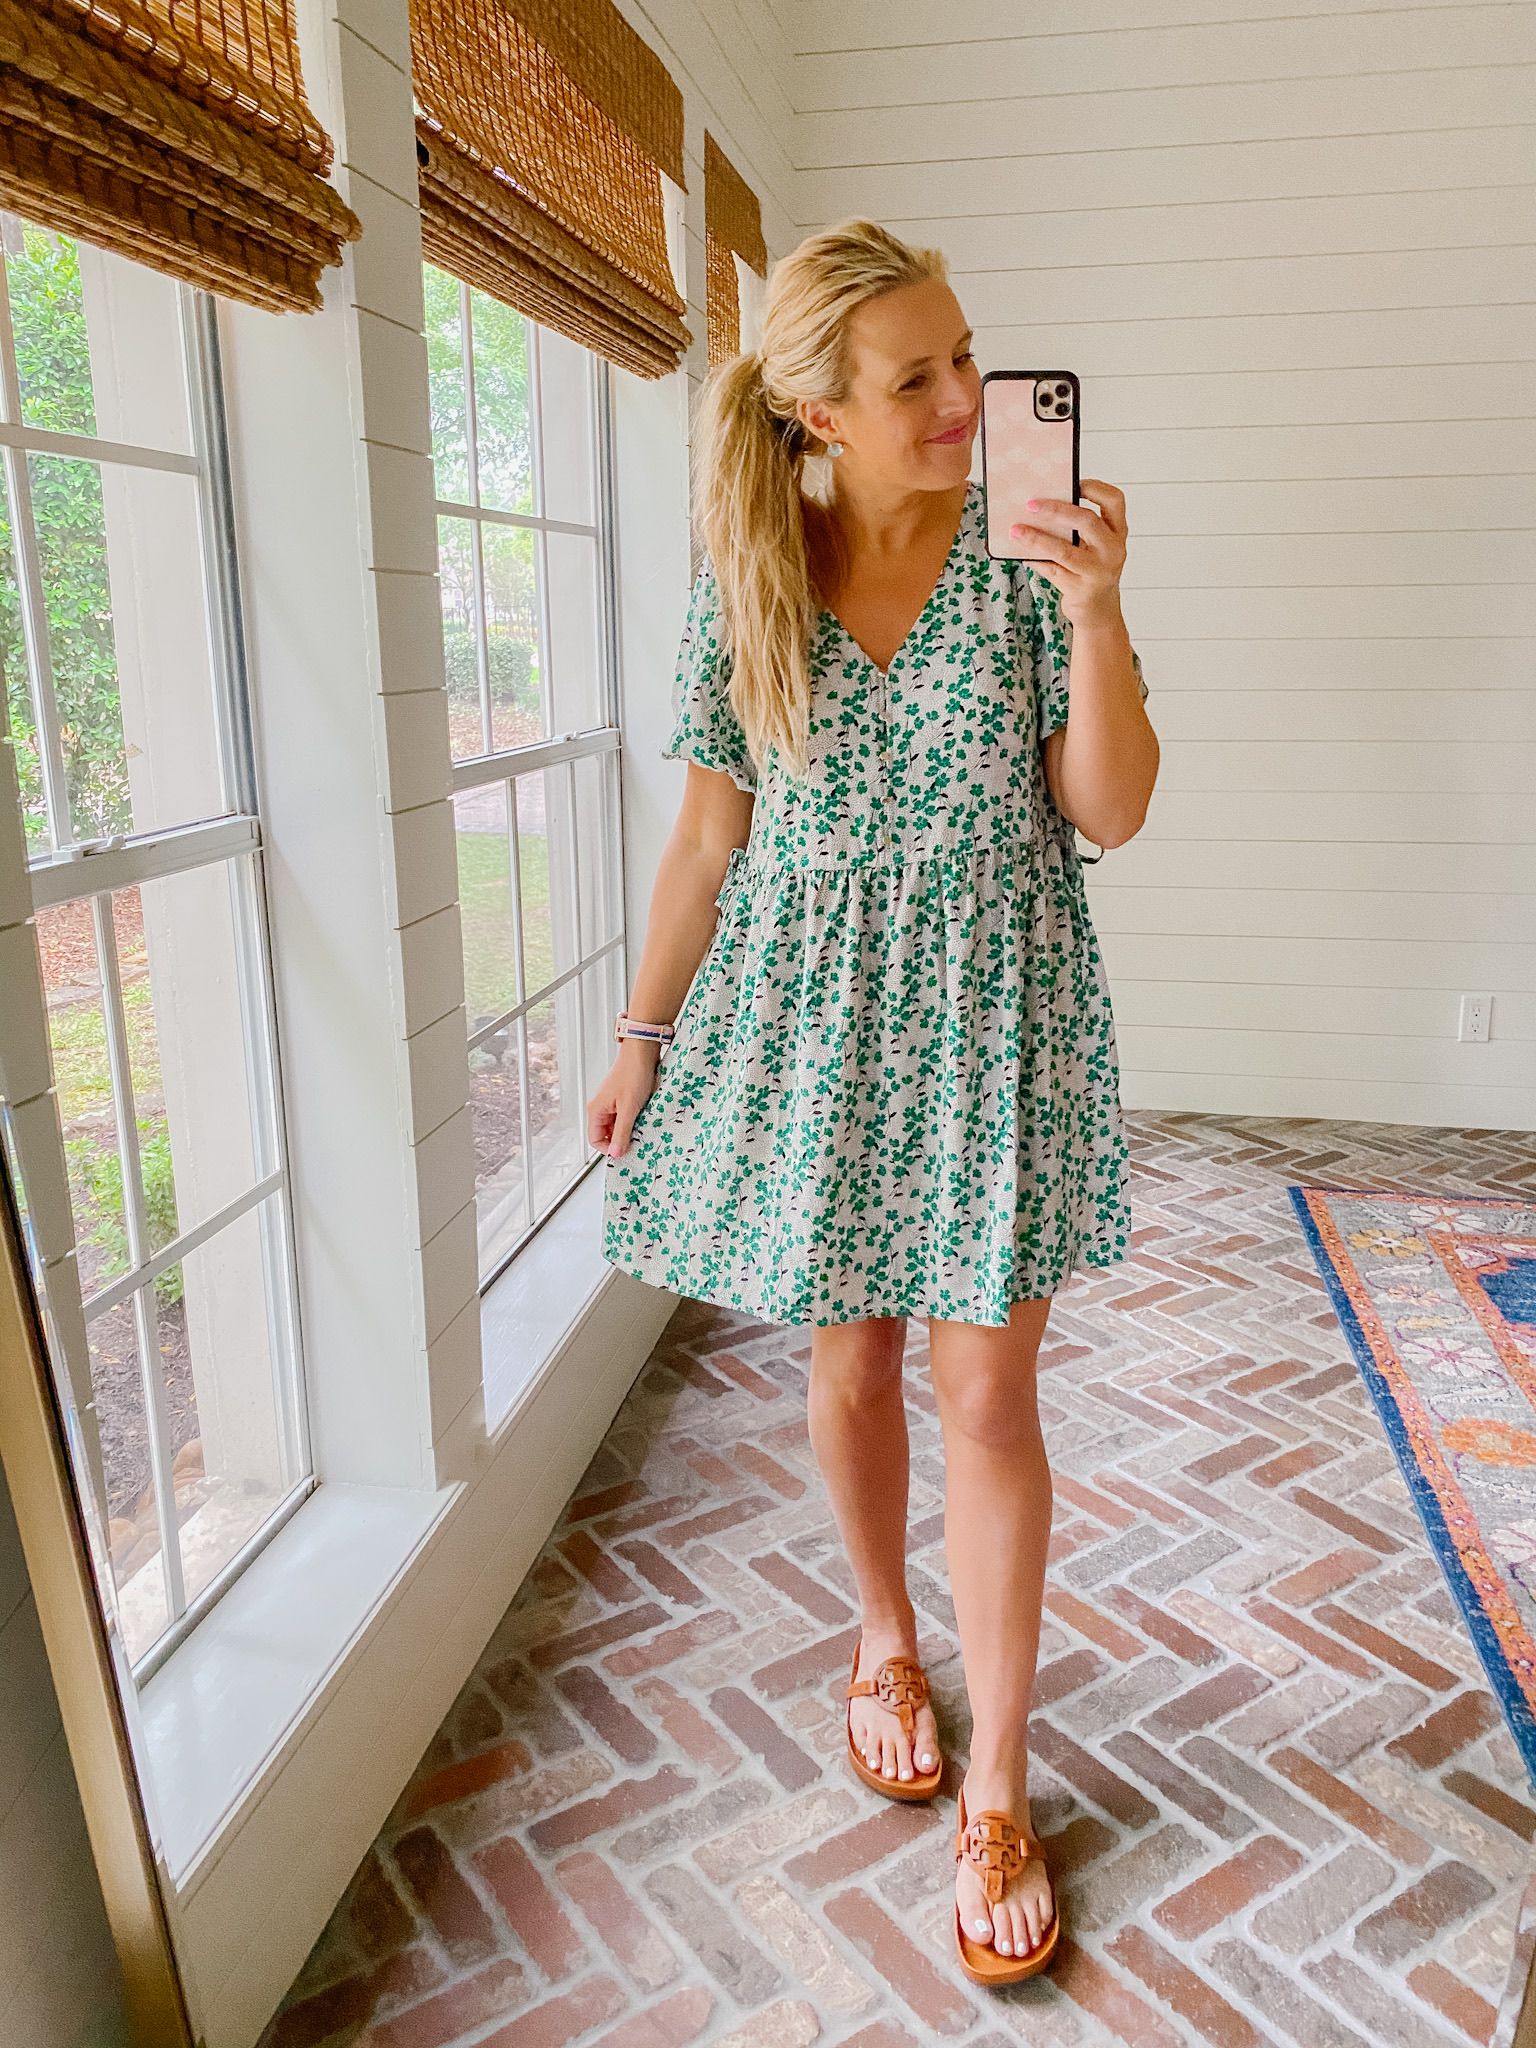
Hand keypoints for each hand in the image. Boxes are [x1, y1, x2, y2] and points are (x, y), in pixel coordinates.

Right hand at [588, 1039, 662, 1157]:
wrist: (643, 1052)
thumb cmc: (633, 1074)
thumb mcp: (629, 1108)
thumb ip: (621, 1132)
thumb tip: (615, 1153)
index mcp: (596, 1109)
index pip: (595, 1139)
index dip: (608, 1149)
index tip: (624, 1151)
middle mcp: (601, 1107)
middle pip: (606, 1133)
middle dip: (620, 1139)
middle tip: (636, 1140)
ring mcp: (612, 1103)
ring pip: (617, 1125)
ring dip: (628, 1129)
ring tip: (641, 1126)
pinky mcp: (622, 1098)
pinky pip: (624, 1116)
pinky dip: (633, 1120)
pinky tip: (643, 1117)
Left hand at [1009, 478, 1127, 630]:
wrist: (1099, 611)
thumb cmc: (1091, 570)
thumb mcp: (1093, 546)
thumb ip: (1076, 528)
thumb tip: (1039, 506)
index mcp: (1117, 532)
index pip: (1114, 501)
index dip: (1094, 487)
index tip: (1072, 481)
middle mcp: (1113, 550)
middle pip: (1087, 521)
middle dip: (1056, 510)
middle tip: (1031, 504)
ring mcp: (1098, 572)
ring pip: (1064, 551)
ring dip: (1037, 538)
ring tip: (1016, 530)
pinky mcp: (1081, 590)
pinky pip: (1052, 570)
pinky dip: (1034, 560)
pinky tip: (1020, 552)